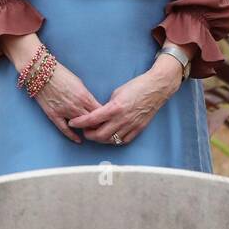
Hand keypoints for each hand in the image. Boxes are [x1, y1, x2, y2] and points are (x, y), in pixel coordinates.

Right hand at [31, 61, 102, 142]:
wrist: (41, 72)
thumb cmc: (61, 74)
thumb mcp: (79, 83)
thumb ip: (86, 96)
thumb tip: (91, 105)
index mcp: (84, 96)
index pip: (100, 112)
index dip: (105, 117)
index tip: (108, 119)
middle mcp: (76, 106)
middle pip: (92, 121)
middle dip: (98, 125)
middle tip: (102, 128)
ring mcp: (64, 111)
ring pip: (80, 125)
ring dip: (87, 129)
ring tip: (92, 132)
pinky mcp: (53, 115)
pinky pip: (64, 129)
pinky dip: (72, 135)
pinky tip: (78, 140)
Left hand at [68, 58, 182, 144]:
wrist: (156, 88)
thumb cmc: (136, 87)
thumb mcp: (116, 93)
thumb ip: (106, 106)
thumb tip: (97, 114)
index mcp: (115, 108)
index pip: (92, 119)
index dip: (79, 123)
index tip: (73, 123)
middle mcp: (123, 119)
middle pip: (100, 135)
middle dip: (89, 134)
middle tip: (85, 130)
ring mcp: (132, 125)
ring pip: (111, 140)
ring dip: (101, 139)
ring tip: (96, 133)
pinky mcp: (139, 129)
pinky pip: (123, 141)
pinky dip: (114, 140)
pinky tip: (110, 135)